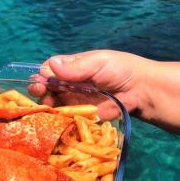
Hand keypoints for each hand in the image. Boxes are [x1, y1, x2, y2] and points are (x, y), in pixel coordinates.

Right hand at [30, 49, 154, 115]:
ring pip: (51, 103)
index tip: (41, 79)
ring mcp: (73, 101)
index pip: (49, 69)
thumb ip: (75, 67)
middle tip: (39, 91)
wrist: (140, 91)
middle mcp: (69, 84)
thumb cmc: (121, 70)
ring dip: (44, 103)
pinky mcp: (79, 116)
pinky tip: (50, 116)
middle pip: (46, 87)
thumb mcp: (98, 63)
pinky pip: (62, 118)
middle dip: (39, 89)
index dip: (43, 74)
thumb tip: (50, 65)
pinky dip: (54, 118)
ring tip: (45, 104)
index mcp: (72, 67)